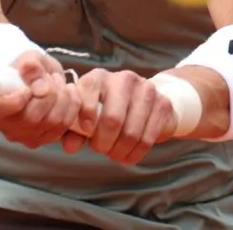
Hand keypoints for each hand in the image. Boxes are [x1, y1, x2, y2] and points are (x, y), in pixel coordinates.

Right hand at [0, 50, 81, 148]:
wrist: (36, 78)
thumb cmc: (26, 68)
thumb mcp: (28, 58)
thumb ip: (31, 65)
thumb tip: (34, 75)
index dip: (13, 101)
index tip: (26, 88)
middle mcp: (3, 125)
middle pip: (31, 118)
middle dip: (49, 94)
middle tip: (52, 77)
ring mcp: (22, 135)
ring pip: (51, 123)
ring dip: (63, 98)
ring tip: (59, 82)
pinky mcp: (41, 139)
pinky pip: (63, 127)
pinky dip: (71, 107)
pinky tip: (69, 93)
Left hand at [61, 69, 176, 164]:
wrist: (143, 101)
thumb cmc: (105, 109)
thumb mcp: (87, 115)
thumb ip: (75, 130)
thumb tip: (70, 147)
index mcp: (100, 77)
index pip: (90, 88)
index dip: (85, 113)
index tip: (86, 132)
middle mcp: (124, 79)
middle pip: (113, 119)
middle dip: (103, 143)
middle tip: (100, 150)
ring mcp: (146, 89)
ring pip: (131, 133)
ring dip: (119, 151)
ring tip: (113, 154)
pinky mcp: (163, 104)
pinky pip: (148, 138)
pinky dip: (135, 154)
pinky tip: (127, 156)